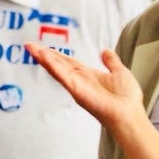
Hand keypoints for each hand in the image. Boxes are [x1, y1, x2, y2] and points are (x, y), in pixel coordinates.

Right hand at [25, 42, 144, 131]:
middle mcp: (79, 81)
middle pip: (58, 64)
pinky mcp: (76, 90)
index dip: (56, 54)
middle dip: (43, 55)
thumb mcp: (119, 72)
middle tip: (29, 45)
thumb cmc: (127, 98)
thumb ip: (111, 61)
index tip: (44, 48)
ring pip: (57, 69)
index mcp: (87, 76)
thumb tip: (105, 51)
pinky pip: (62, 76)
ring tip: (31, 48)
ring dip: (43, 58)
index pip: (68, 62)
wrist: (130, 113)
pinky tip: (43, 56)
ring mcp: (76, 86)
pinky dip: (52, 66)